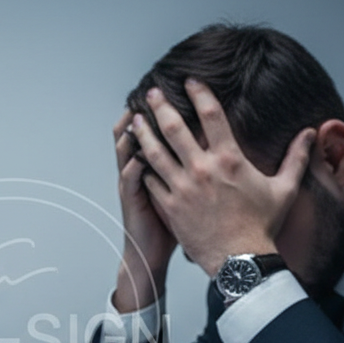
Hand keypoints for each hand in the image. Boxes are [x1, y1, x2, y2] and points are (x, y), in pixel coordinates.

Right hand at [111, 109, 176, 313]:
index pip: (158, 130)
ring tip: (137, 115)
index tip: (176, 92)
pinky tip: (138, 155)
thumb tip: (217, 149)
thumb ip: (191, 169)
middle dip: (146, 111)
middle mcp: (142, 168)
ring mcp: (134, 182)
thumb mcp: (182, 192)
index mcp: (158, 164)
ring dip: (131, 132)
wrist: (152, 252)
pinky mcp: (132, 199)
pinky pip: (129, 178)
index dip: (163, 110)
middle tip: (152, 91)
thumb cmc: (173, 223)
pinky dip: (132, 165)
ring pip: (126, 149)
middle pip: (139, 131)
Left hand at [130, 80, 314, 276]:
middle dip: (160, 107)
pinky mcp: (170, 207)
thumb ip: (296, 158)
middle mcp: (202, 169)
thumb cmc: (261, 227)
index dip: (199, 94)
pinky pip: (150, 181)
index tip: (189, 82)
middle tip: (152, 92)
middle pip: (174, 128)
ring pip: (155, 153)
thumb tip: (311, 134)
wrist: (239, 260)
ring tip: (135, 120)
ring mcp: (182, 188)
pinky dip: (141, 167)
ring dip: (144, 134)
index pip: (211, 115)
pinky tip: (136, 158)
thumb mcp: (284, 189)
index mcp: (229, 159)